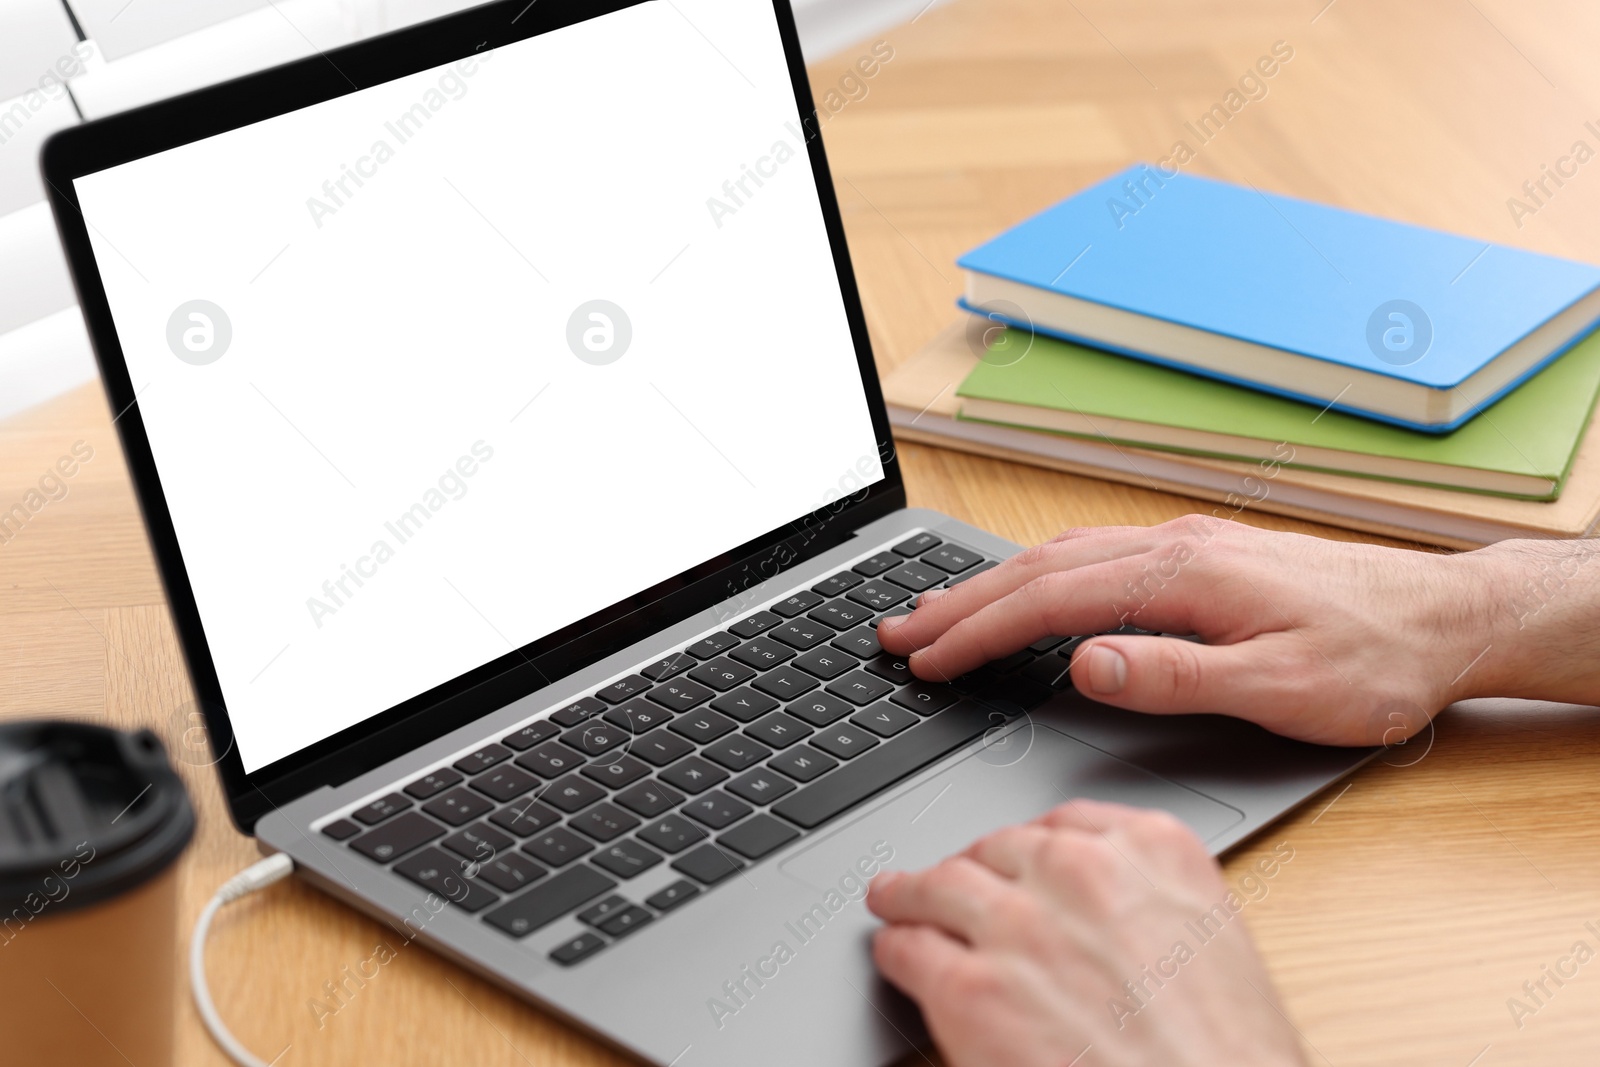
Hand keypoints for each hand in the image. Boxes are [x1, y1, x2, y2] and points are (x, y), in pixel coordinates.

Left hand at [867, 799, 1306, 1066]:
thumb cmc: (1228, 1056)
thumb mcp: (1214, 942)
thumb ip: (1148, 904)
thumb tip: (1100, 912)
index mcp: (1154, 851)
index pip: (1065, 823)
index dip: (1026, 847)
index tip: (1013, 855)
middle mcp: (1080, 873)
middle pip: (998, 849)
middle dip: (974, 869)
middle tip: (951, 882)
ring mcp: (1019, 925)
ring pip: (942, 885)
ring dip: (913, 894)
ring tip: (895, 898)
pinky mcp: (970, 988)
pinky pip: (911, 948)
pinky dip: (897, 948)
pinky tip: (895, 952)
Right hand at [877, 517, 1599, 745]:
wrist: (1445, 618)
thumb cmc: (1374, 661)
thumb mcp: (1281, 689)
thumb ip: (1176, 675)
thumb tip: (1085, 663)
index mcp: (1184, 576)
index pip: (1050, 601)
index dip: (978, 632)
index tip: (925, 657)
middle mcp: (1174, 547)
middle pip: (1039, 568)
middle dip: (959, 601)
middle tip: (896, 630)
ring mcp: (1185, 545)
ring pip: (1060, 556)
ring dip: (990, 584)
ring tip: (935, 611)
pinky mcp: (1199, 555)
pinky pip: (1091, 556)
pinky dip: (1036, 574)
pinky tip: (1021, 589)